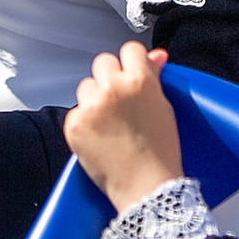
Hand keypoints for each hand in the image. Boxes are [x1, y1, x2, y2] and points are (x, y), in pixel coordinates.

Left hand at [64, 42, 182, 212]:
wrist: (147, 188)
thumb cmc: (161, 153)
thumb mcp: (164, 108)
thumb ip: (153, 77)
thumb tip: (155, 55)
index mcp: (140, 81)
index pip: (130, 50)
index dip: (132, 63)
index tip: (133, 73)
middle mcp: (113, 89)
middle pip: (103, 63)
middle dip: (110, 78)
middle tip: (121, 102)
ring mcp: (91, 106)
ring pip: (86, 86)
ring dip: (95, 98)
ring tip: (111, 123)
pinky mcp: (74, 123)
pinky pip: (76, 111)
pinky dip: (84, 121)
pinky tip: (100, 137)